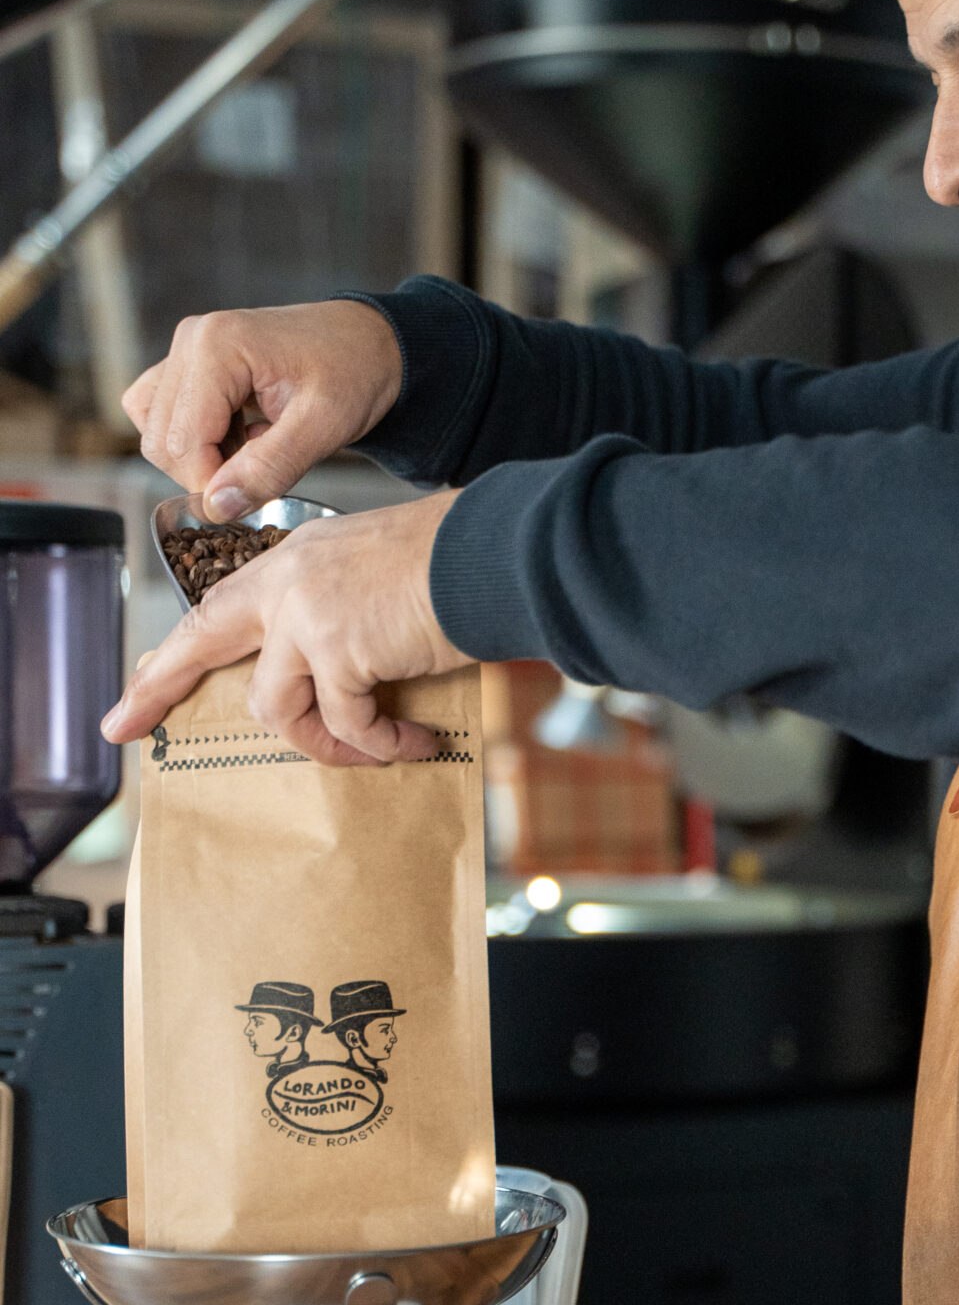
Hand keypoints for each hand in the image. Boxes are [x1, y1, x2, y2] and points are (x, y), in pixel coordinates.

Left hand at [102, 492, 468, 764]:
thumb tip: (341, 681)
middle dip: (154, 688)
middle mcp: (286, 584)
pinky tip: (414, 743)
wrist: (492, 554)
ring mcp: (306, 616)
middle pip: (200, 641)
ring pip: (276, 706)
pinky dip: (378, 744)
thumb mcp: (375, 575)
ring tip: (376, 750)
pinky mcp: (338, 650)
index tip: (137, 683)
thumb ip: (338, 615)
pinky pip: (345, 722)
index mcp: (293, 562)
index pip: (217, 608)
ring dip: (326, 743)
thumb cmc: (455, 565)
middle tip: (120, 727)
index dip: (175, 650)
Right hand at [123, 300, 403, 517]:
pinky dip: (195, 440)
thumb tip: (216, 506)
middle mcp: (190, 340)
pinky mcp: (188, 364)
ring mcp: (185, 349)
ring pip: (156, 430)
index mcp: (217, 346)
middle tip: (263, 468)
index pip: (182, 443)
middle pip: (161, 440)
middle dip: (206, 472)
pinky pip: (164, 416)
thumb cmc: (354, 373)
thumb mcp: (324, 427)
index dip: (211, 484)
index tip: (257, 492)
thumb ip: (269, 468)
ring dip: (198, 457)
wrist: (369, 344)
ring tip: (253, 448)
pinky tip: (240, 437)